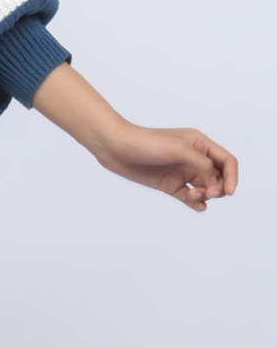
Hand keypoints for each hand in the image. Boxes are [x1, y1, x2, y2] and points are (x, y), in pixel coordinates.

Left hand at [92, 122, 237, 211]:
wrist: (115, 147)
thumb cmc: (145, 142)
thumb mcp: (178, 149)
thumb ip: (201, 164)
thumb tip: (215, 182)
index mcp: (198, 143)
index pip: (226, 161)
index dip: (232, 177)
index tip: (227, 191)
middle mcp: (192, 157)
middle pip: (219, 178)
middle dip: (218, 188)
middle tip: (204, 192)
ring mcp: (181, 172)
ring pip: (206, 189)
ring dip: (206, 196)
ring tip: (193, 196)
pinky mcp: (170, 185)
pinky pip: (191, 198)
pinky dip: (197, 204)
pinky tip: (196, 205)